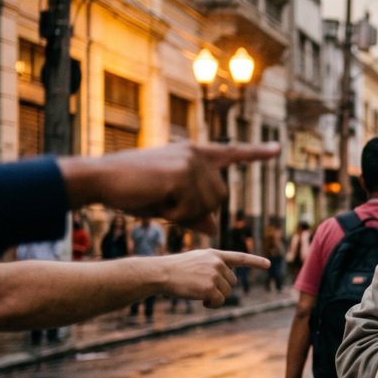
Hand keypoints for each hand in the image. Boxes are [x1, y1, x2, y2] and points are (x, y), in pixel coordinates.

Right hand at [59, 141, 281, 233]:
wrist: (100, 179)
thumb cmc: (132, 191)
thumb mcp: (169, 203)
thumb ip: (194, 212)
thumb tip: (214, 228)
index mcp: (195, 154)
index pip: (232, 153)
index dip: (256, 153)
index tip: (277, 149)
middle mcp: (196, 153)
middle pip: (219, 198)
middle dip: (196, 211)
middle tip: (166, 202)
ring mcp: (190, 161)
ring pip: (207, 206)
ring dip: (184, 213)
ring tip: (158, 197)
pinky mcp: (181, 173)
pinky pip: (191, 209)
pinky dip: (174, 213)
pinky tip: (156, 199)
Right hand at [159, 250, 269, 307]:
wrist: (160, 273)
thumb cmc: (174, 269)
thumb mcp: (195, 260)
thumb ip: (212, 266)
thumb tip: (226, 283)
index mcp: (214, 254)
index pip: (239, 257)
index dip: (255, 261)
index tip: (268, 264)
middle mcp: (217, 263)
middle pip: (232, 283)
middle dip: (221, 289)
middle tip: (202, 288)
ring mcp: (214, 275)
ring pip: (227, 294)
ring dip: (216, 298)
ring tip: (198, 292)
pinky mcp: (210, 287)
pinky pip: (219, 302)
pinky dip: (212, 305)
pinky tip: (201, 300)